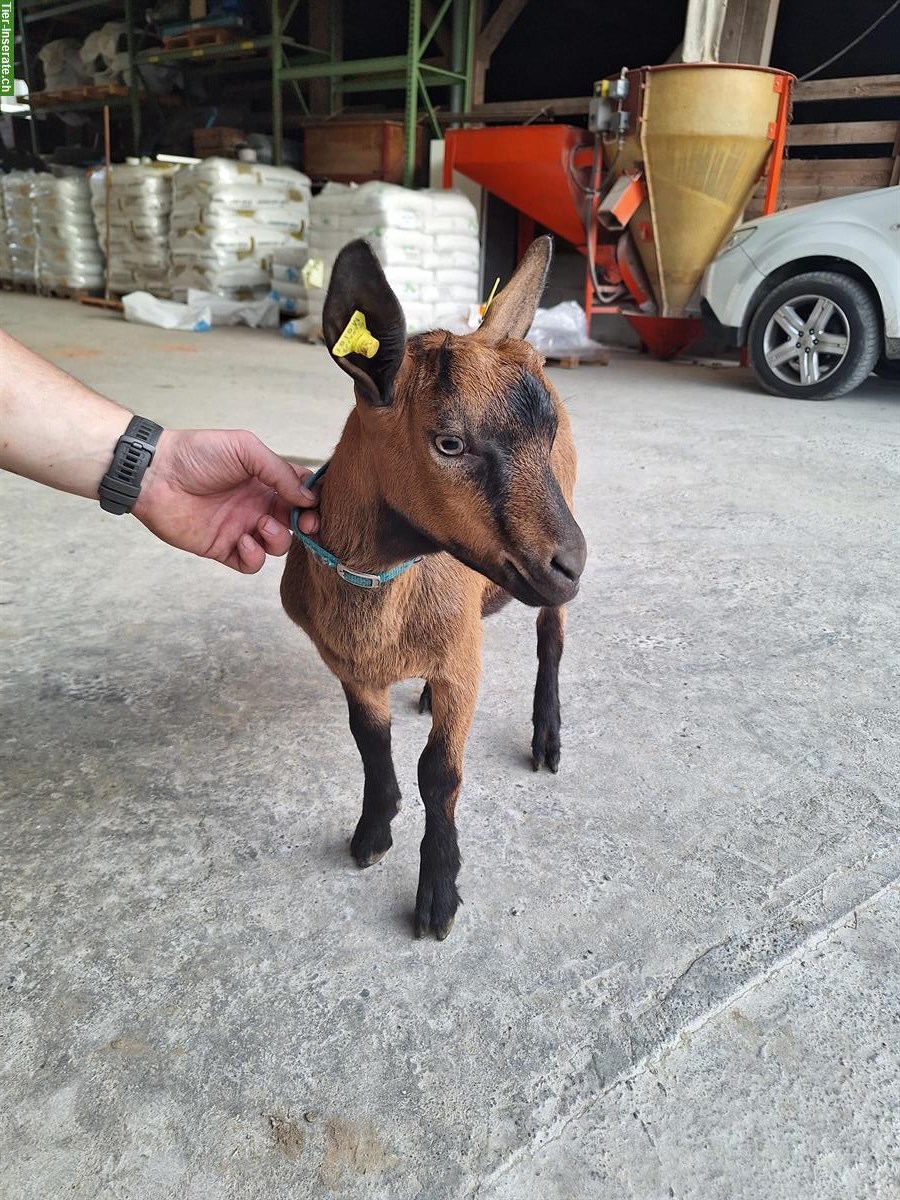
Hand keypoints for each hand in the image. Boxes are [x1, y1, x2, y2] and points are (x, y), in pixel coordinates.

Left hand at [132, 428, 319, 572]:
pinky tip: (243, 540)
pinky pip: (251, 564)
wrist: (156, 475)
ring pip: (276, 545)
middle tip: (304, 524)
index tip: (317, 504)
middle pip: (295, 522)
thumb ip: (280, 472)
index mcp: (265, 479)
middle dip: (306, 525)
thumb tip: (308, 498)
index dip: (314, 500)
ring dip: (277, 539)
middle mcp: (257, 504)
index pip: (300, 492)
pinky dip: (254, 556)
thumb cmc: (198, 454)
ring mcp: (240, 527)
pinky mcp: (222, 548)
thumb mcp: (246, 450)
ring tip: (261, 526)